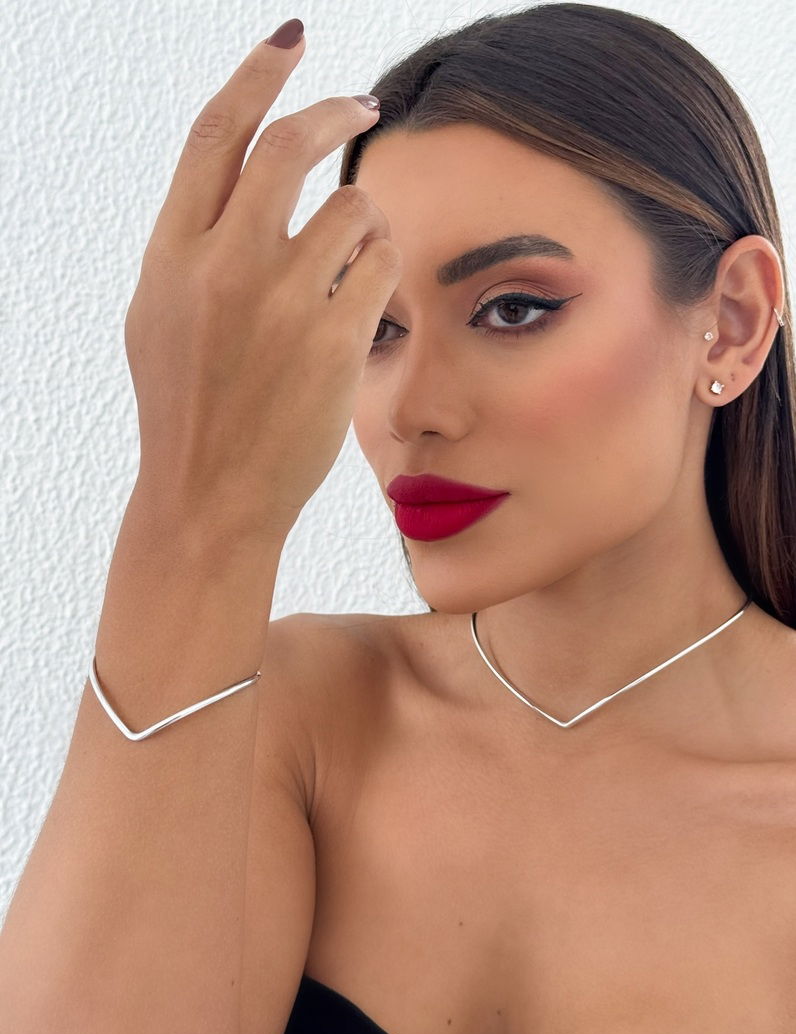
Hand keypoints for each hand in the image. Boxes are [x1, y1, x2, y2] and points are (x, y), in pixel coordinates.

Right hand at [124, 30, 400, 540]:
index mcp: (171, 257)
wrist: (209, 498)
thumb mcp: (160, 319)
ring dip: (365, 218)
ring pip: (352, 207)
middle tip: (361, 103)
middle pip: (289, 147)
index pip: (216, 135)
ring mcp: (280, 305)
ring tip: (355, 257)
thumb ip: (193, 249)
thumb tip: (238, 184)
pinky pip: (381, 267)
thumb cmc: (188, 411)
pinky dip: (381, 271)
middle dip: (334, 110)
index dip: (257, 75)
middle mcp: (222, 269)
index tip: (290, 44)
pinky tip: (365, 302)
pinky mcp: (333, 343)